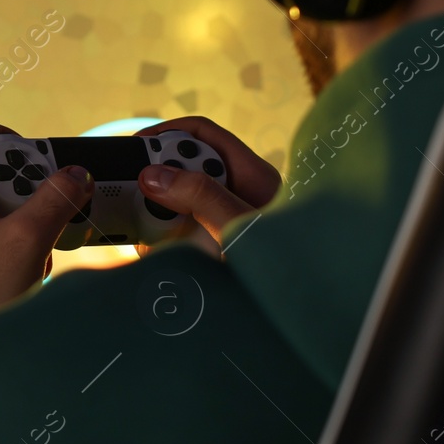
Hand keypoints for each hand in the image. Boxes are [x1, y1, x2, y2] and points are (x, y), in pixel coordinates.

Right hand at [134, 116, 281, 253]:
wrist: (307, 311)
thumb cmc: (286, 267)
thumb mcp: (238, 225)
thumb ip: (200, 195)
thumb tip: (154, 175)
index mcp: (253, 175)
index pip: (204, 133)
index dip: (168, 132)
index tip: (136, 147)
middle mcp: (240, 193)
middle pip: (188, 168)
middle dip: (160, 180)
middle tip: (137, 196)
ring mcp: (228, 221)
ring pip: (181, 203)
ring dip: (159, 214)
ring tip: (144, 230)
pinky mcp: (216, 245)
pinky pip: (183, 232)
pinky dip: (165, 238)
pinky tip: (155, 251)